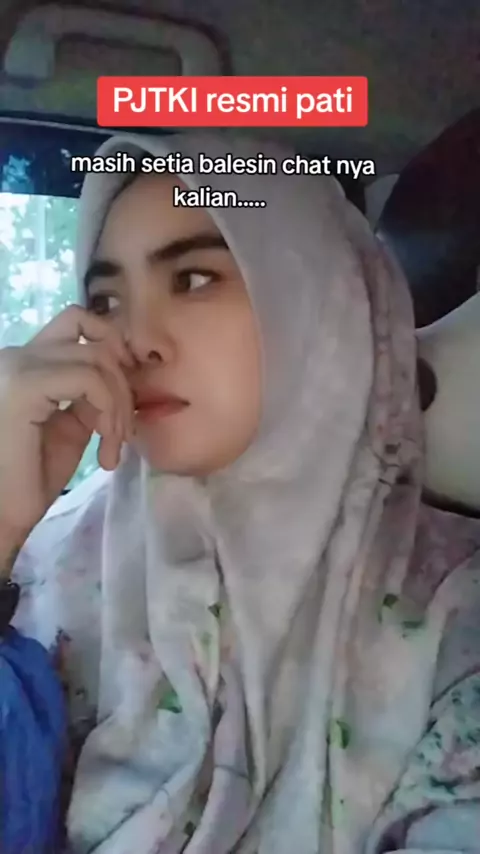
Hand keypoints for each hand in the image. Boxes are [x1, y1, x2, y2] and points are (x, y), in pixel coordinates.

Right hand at [0, 305, 133, 559]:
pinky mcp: (24, 387)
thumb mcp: (69, 428)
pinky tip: (106, 448)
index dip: (114, 352)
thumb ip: (88, 397)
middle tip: (123, 433)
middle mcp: (16, 355)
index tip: (126, 398)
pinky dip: (110, 411)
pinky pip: (90, 380)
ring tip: (114, 445)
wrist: (1, 515)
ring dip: (119, 405)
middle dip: (123, 385)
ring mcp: (17, 367)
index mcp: (25, 362)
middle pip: (95, 339)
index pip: (79, 323)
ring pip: (97, 357)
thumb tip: (118, 379)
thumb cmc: (27, 480)